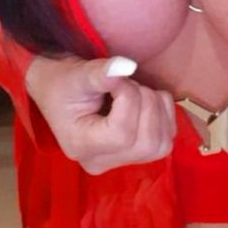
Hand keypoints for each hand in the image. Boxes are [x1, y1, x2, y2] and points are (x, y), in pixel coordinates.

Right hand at [25, 54, 175, 173]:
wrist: (60, 91)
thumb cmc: (64, 83)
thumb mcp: (78, 74)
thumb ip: (102, 72)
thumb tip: (129, 65)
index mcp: (83, 146)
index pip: (122, 133)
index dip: (128, 98)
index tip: (116, 77)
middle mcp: (103, 162)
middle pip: (147, 142)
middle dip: (146, 102)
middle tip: (127, 84)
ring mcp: (122, 162)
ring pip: (161, 144)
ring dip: (157, 107)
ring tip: (134, 92)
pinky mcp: (138, 154)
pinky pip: (167, 139)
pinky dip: (164, 113)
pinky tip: (145, 100)